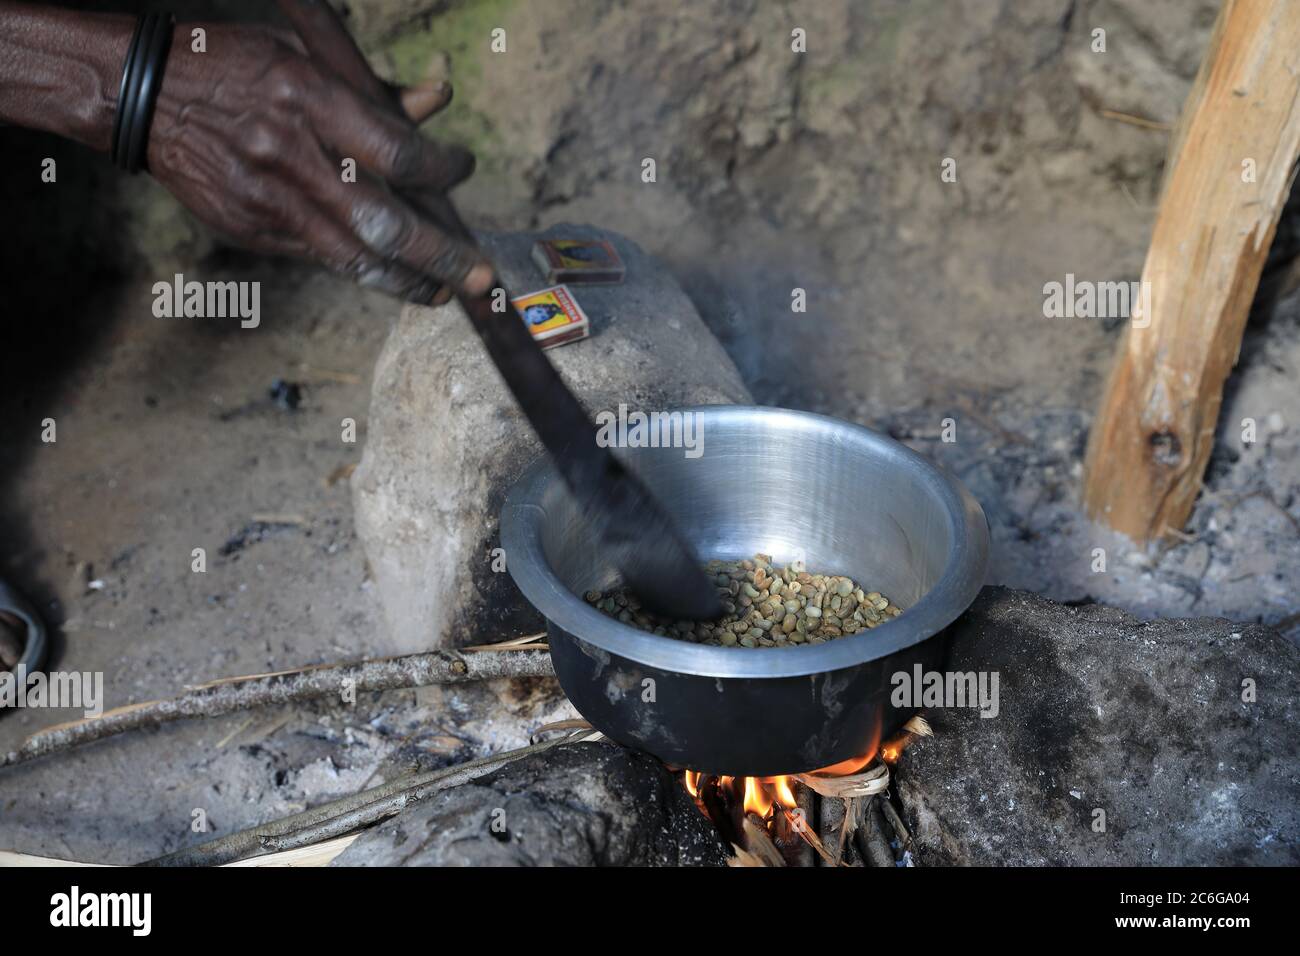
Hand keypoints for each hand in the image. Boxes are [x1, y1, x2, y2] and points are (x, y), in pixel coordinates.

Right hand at [147, 20, 491, 302]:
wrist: (146, 96)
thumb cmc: (238, 66)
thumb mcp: (305, 55)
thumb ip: (373, 88)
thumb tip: (439, 100)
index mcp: (307, 98)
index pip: (396, 153)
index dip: (441, 170)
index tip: (461, 168)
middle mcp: (289, 155)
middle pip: (384, 223)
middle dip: (441, 256)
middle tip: (481, 276)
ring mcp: (267, 201)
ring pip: (353, 258)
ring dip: (408, 282)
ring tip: (444, 292)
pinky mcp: (251, 230)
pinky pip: (320, 258)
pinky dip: (362, 269)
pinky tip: (394, 276)